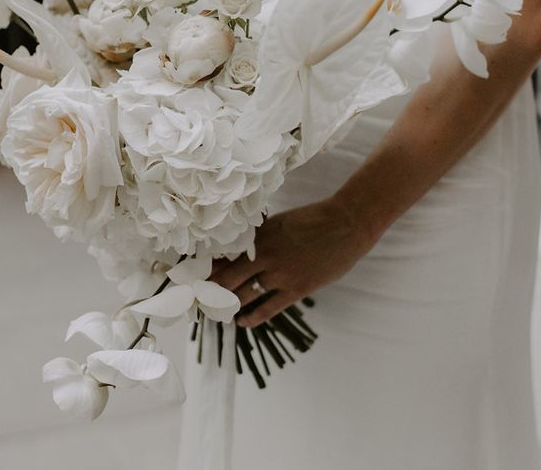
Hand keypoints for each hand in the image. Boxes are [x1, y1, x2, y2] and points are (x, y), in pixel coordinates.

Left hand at [210, 196, 376, 327]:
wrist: (346, 224)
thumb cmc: (313, 220)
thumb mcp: (281, 223)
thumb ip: (260, 238)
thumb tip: (237, 251)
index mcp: (259, 236)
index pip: (223, 258)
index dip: (207, 271)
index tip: (195, 278)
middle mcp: (265, 256)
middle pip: (227, 280)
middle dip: (210, 292)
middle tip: (199, 300)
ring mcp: (280, 274)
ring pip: (244, 296)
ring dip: (227, 307)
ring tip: (217, 312)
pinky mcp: (296, 288)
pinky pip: (267, 308)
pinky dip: (252, 317)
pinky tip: (242, 321)